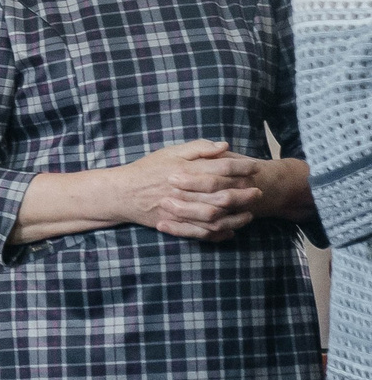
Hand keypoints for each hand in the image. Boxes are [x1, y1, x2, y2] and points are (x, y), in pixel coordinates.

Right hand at [111, 141, 263, 241]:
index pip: (222, 168)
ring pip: (215, 217)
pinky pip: (200, 232)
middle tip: (259, 192)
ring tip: (249, 214)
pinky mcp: (175, 223)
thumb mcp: (171, 152)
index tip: (256, 168)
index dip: (242, 167)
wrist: (121, 193)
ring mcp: (180, 209)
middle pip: (222, 194)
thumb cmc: (147, 169)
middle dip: (244, 194)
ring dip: (235, 216)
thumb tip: (224, 146)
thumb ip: (198, 148)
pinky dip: (217, 234)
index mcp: (186, 170)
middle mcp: (185, 191)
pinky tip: (229, 231)